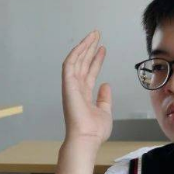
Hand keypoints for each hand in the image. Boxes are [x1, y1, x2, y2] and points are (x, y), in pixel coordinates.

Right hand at [61, 31, 111, 145]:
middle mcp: (76, 89)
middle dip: (89, 49)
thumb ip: (104, 98)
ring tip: (93, 35)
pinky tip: (84, 44)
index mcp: (84, 95)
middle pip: (82, 64)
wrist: (87, 139)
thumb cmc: (94, 131)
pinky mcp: (67, 85)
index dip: (96, 60)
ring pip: (76, 61)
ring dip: (84, 47)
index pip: (89, 73)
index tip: (102, 49)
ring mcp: (71, 86)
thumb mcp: (104, 111)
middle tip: (97, 35)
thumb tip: (106, 86)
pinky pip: (70, 64)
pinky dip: (76, 53)